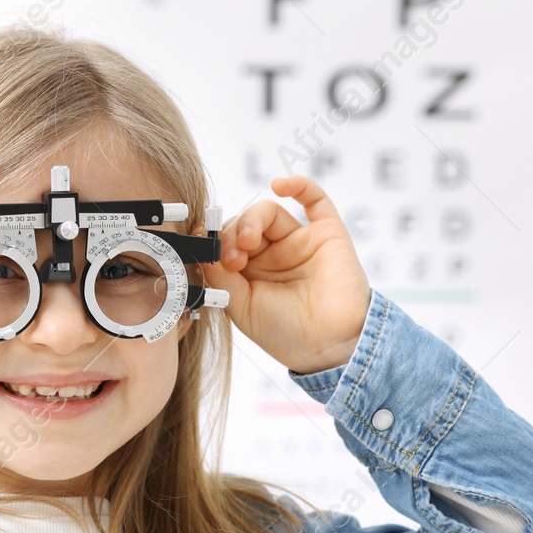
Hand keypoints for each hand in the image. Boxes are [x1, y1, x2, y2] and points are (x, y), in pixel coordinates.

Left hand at [200, 175, 371, 373]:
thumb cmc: (286, 334)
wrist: (329, 347)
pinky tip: (281, 184)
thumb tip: (203, 248)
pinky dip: (299, 185)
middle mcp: (273, 255)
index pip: (227, 242)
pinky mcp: (327, 234)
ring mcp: (300, 242)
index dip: (216, 243)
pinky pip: (315, 200)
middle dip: (231, 234)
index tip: (210, 254)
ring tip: (247, 241)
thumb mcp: (242, 308)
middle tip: (232, 256)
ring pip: (269, 212)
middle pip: (244, 225)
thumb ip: (221, 278)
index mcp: (251, 273)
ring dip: (252, 219)